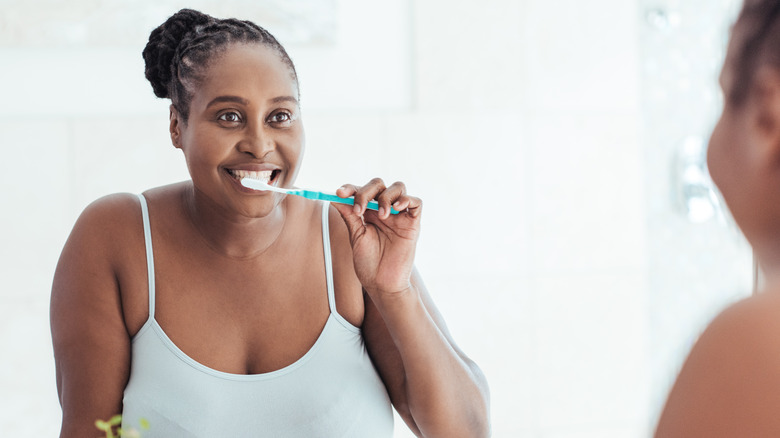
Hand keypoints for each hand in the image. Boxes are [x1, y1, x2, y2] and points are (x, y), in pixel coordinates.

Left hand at [332, 178, 421, 296]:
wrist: (382, 283)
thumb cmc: (369, 263)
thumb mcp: (356, 236)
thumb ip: (349, 215)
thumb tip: (335, 196)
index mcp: (368, 212)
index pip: (361, 190)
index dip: (350, 188)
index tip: (340, 193)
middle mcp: (384, 210)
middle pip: (378, 185)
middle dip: (366, 192)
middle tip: (359, 209)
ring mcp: (399, 216)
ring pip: (398, 188)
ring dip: (386, 197)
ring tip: (380, 215)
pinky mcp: (413, 224)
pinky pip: (416, 203)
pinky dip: (407, 200)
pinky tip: (395, 209)